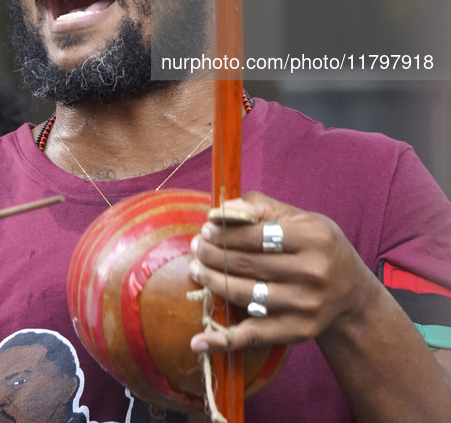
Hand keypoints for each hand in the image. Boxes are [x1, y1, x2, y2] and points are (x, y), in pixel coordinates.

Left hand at [188, 191, 377, 353]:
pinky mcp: (297, 332)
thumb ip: (263, 208)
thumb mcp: (302, 219)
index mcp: (314, 238)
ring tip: (196, 270)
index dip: (228, 232)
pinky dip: (223, 340)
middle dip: (214, 255)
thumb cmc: (319, 247)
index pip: (259, 234)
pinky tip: (198, 340)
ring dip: (213, 283)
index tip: (206, 228)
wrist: (352, 294)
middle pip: (249, 264)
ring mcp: (305, 306)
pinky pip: (254, 336)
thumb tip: (223, 209)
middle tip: (196, 247)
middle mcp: (313, 273)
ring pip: (246, 295)